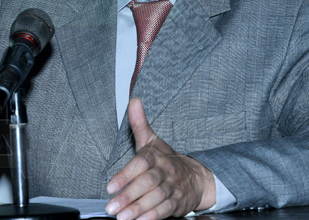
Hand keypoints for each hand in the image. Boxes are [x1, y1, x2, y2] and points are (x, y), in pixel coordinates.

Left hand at [105, 98, 215, 219]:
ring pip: (156, 198)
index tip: (110, 186)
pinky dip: (153, 217)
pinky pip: (166, 210)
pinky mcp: (178, 202)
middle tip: (112, 207)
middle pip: (147, 183)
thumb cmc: (167, 159)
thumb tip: (134, 101)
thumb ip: (139, 123)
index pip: (141, 163)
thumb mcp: (153, 140)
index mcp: (157, 156)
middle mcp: (166, 171)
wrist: (197, 177)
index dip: (126, 175)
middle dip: (129, 196)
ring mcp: (173, 187)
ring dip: (138, 209)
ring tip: (122, 217)